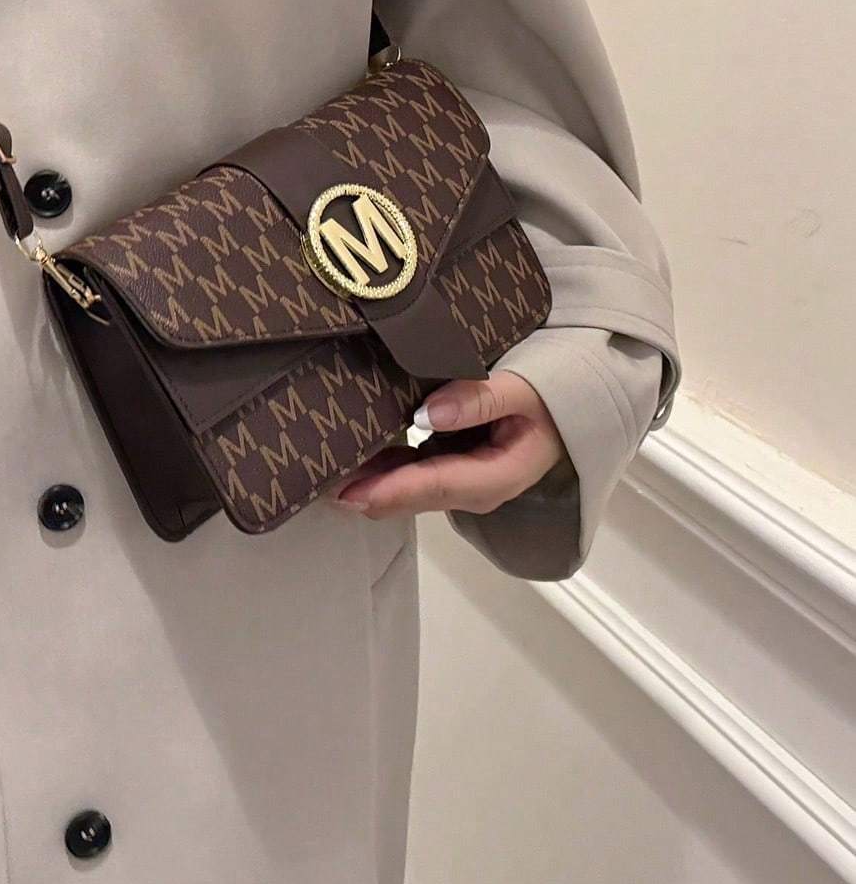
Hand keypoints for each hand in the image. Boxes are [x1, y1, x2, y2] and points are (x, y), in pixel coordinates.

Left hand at [328, 372, 567, 519]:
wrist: (568, 404)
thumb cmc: (549, 395)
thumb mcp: (526, 390)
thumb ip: (481, 398)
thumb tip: (431, 412)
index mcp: (496, 477)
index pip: (435, 485)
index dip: (390, 490)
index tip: (348, 493)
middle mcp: (473, 488)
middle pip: (412, 494)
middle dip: (366, 491)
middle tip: (316, 483)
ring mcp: (459, 479)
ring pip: (405, 486)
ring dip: (367, 478)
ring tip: (320, 469)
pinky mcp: (449, 465)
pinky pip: (408, 469)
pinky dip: (380, 462)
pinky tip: (350, 452)